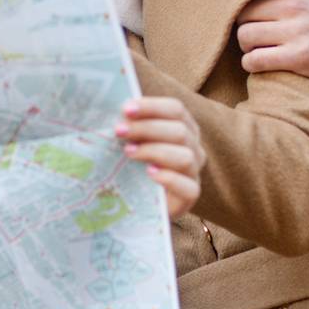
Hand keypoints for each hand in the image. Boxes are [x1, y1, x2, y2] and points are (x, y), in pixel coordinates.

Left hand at [116, 96, 203, 218]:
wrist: (137, 202)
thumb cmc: (132, 164)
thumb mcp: (130, 141)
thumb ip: (128, 124)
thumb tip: (115, 108)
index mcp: (183, 126)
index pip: (175, 109)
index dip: (152, 106)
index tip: (126, 109)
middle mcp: (193, 147)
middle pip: (179, 131)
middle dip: (146, 128)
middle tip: (119, 131)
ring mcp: (193, 172)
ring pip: (185, 156)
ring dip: (155, 151)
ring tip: (128, 152)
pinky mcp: (190, 196)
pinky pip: (188, 187)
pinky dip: (169, 178)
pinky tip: (149, 173)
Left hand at [235, 0, 308, 101]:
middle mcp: (296, 4)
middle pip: (243, 9)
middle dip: (243, 18)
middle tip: (251, 24)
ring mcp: (297, 32)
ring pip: (245, 35)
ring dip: (246, 42)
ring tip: (255, 44)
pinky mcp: (300, 58)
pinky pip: (256, 60)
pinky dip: (253, 63)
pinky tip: (260, 61)